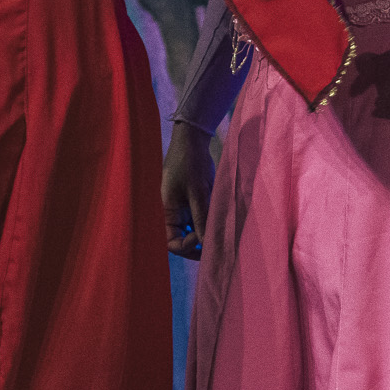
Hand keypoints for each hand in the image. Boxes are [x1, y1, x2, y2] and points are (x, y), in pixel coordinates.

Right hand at [162, 120, 215, 259]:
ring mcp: (186, 207)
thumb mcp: (197, 192)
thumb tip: (206, 242)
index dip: (186, 246)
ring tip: (220, 236)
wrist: (193, 140)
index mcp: (169, 211)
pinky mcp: (196, 200)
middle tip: (215, 248)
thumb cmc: (190, 163)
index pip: (172, 242)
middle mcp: (176, 213)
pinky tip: (221, 222)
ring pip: (194, 230)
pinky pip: (201, 218)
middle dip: (197, 247)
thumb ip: (201, 218)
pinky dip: (210, 223)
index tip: (200, 237)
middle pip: (183, 240)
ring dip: (205, 234)